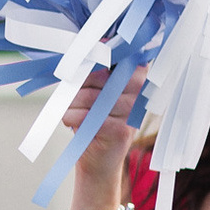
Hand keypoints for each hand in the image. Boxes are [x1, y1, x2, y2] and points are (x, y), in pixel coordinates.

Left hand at [66, 62, 148, 202]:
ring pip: (91, 96)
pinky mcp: (122, 130)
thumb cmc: (94, 119)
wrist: (98, 159)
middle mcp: (140, 92)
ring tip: (68, 110)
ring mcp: (133, 111)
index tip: (84, 54)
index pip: (122, 55)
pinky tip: (70, 121)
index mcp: (137, 77)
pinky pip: (88, 116)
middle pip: (101, 75)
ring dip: (71, 102)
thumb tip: (82, 49)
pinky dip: (71, 117)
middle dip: (78, 82)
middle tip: (68, 93)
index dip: (102, 52)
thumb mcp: (95, 90)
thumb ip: (95, 70)